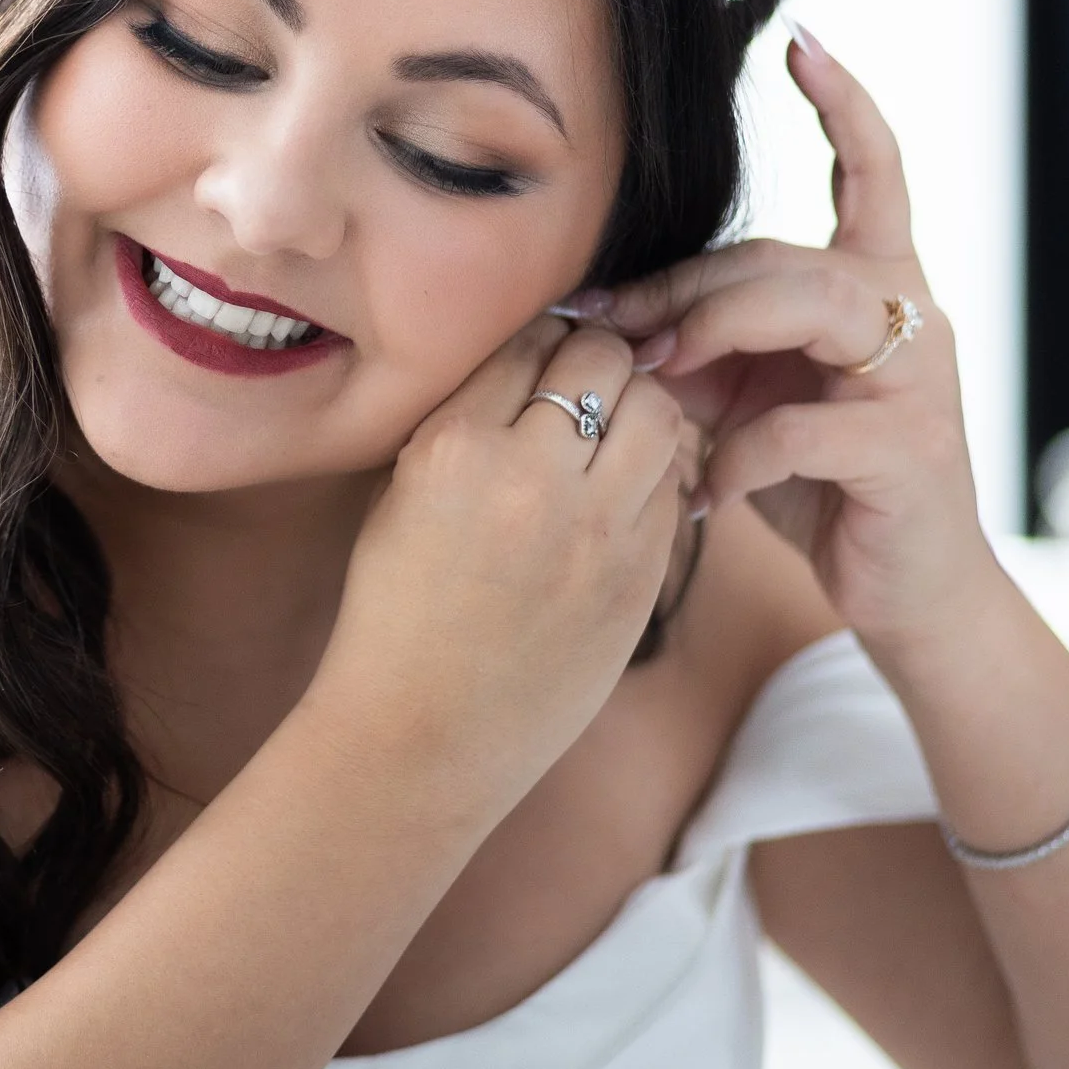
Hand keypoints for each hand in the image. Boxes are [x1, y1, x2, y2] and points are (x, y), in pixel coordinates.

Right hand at [319, 313, 688, 811]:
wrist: (425, 731)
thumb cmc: (397, 611)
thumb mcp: (402, 495)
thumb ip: (465, 423)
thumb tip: (527, 364)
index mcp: (454, 447)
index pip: (527, 341)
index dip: (538, 338)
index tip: (536, 354)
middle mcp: (532, 477)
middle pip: (603, 359)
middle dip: (596, 358)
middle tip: (583, 379)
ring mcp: (597, 529)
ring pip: (659, 411)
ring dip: (639, 405)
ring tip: (612, 427)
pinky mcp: (641, 575)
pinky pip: (671, 483)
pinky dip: (652, 470)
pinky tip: (621, 488)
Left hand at [584, 25, 994, 645]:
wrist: (901, 592)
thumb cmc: (812, 485)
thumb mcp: (741, 400)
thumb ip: (696, 346)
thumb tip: (596, 314)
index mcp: (874, 286)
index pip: (873, 173)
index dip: (844, 105)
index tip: (805, 40)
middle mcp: (909, 313)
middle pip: (782, 255)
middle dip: (682, 287)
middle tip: (608, 325)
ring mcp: (918, 377)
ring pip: (805, 309)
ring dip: (710, 337)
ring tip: (654, 378)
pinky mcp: (910, 450)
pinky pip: (799, 426)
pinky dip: (733, 458)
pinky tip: (703, 494)